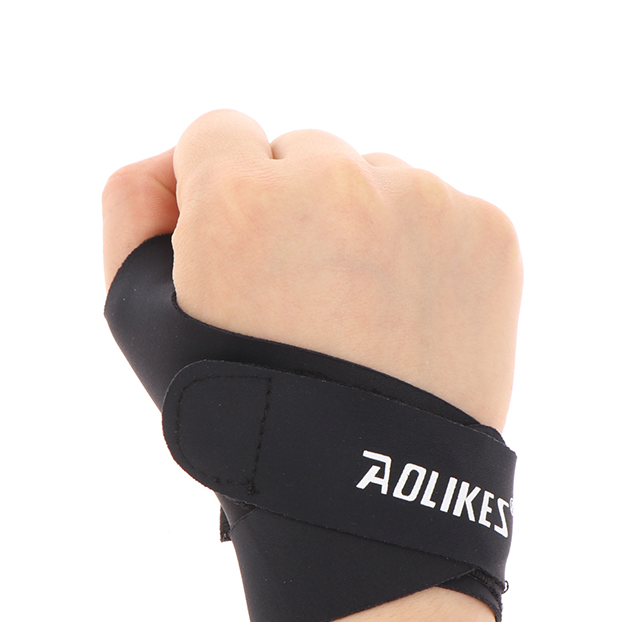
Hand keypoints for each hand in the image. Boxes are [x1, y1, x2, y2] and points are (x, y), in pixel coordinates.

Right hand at [102, 109, 521, 431]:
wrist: (365, 489)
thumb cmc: (240, 405)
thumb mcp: (141, 318)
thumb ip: (131, 205)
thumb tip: (172, 160)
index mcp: (242, 201)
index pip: (216, 132)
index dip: (216, 199)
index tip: (238, 259)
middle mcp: (338, 183)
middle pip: (299, 151)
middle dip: (289, 210)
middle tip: (298, 302)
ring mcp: (425, 204)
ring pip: (372, 179)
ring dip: (358, 227)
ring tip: (359, 319)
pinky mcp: (489, 232)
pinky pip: (437, 210)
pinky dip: (421, 252)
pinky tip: (407, 318)